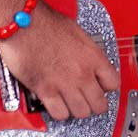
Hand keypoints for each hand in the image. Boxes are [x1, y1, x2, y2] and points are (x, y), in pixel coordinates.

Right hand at [0, 1, 119, 120]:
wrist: (24, 24)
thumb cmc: (46, 22)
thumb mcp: (77, 33)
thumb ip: (86, 51)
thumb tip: (88, 60)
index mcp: (93, 56)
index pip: (113, 83)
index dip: (107, 87)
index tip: (101, 87)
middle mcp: (82, 73)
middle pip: (99, 104)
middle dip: (94, 103)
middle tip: (88, 100)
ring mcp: (64, 84)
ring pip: (81, 112)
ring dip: (77, 109)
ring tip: (72, 103)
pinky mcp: (45, 90)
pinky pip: (60, 114)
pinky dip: (59, 112)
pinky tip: (57, 104)